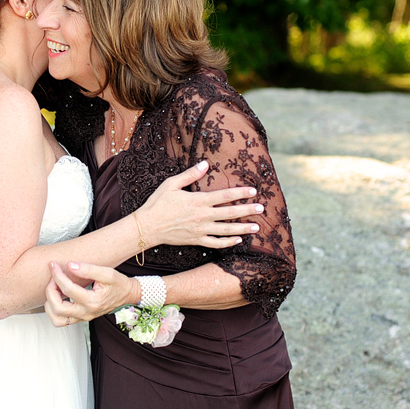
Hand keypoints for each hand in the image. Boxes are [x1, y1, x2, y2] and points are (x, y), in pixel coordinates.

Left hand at [45, 262, 136, 326]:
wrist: (127, 295)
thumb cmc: (118, 283)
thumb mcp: (107, 273)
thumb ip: (88, 269)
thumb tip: (70, 265)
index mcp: (93, 302)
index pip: (68, 289)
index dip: (57, 275)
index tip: (53, 265)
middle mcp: (86, 313)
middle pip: (58, 307)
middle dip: (50, 290)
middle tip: (53, 278)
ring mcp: (82, 318)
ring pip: (56, 318)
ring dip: (50, 303)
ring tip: (54, 289)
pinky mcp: (80, 318)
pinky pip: (61, 320)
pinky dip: (54, 310)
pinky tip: (57, 296)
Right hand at [136, 161, 263, 248]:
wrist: (147, 227)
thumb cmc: (158, 203)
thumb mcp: (171, 184)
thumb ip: (190, 175)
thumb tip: (205, 164)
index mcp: (198, 201)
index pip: (224, 196)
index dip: (240, 193)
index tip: (253, 191)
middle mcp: (202, 216)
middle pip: (230, 213)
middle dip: (247, 210)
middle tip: (261, 208)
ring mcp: (200, 230)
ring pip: (227, 230)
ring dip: (243, 228)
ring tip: (256, 227)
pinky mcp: (196, 240)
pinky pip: (216, 243)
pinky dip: (228, 243)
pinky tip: (238, 240)